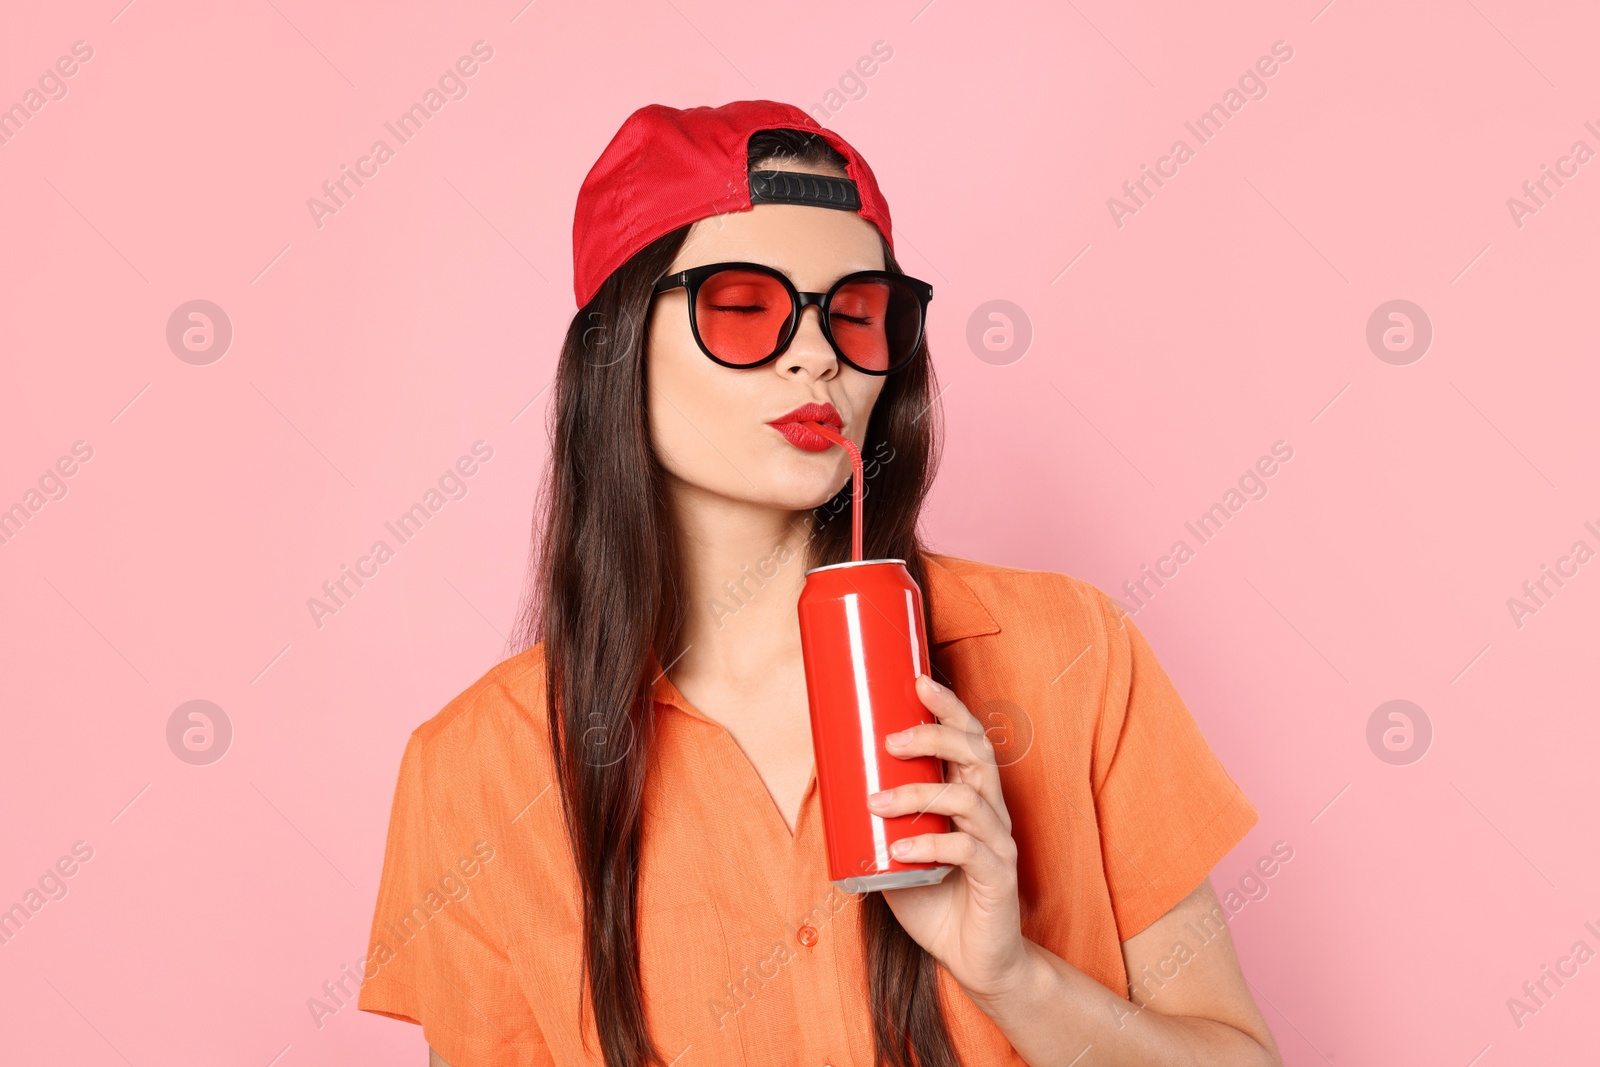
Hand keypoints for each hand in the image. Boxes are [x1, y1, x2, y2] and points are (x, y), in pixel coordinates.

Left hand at [866, 673, 1030, 1003]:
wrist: (975, 958)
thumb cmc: (935, 898)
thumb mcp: (895, 850)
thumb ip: (874, 821)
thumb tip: (826, 783)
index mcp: (972, 795)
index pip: (969, 737)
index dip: (948, 706)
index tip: (917, 679)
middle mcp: (991, 811)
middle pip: (977, 753)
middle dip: (935, 735)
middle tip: (890, 741)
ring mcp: (998, 843)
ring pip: (969, 798)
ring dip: (918, 794)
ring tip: (877, 802)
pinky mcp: (998, 878)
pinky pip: (967, 850)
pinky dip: (930, 843)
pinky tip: (901, 848)